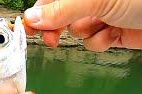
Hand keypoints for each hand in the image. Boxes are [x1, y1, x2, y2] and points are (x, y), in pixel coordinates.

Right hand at [24, 0, 141, 50]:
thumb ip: (61, 9)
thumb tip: (32, 17)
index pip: (49, 0)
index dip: (37, 13)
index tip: (27, 28)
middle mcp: (88, 1)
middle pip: (59, 17)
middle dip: (58, 29)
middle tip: (52, 39)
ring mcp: (99, 15)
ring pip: (77, 32)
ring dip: (88, 33)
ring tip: (103, 25)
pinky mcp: (109, 31)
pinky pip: (93, 41)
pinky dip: (102, 41)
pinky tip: (114, 33)